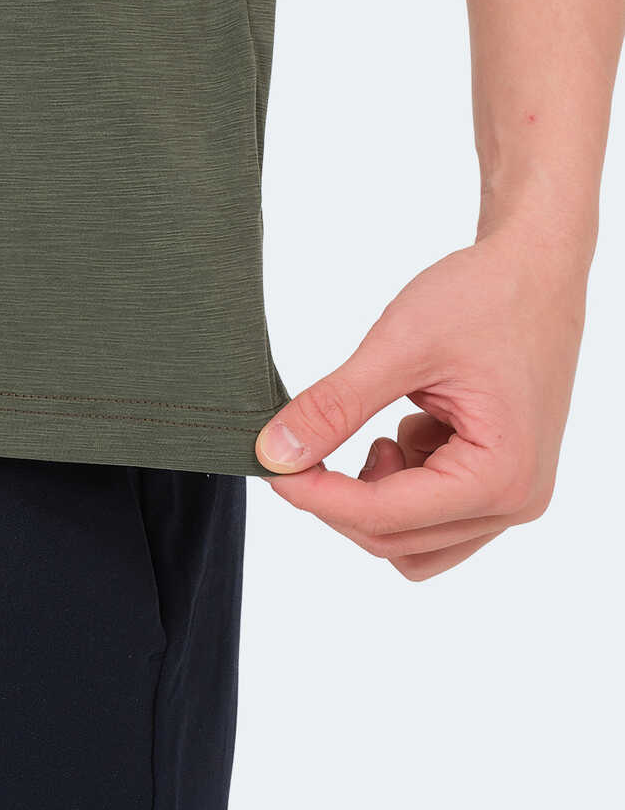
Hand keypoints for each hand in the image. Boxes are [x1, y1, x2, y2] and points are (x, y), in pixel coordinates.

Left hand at [255, 224, 589, 578]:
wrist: (536, 269)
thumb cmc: (485, 297)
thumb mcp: (398, 346)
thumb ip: (335, 406)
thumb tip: (274, 453)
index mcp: (500, 476)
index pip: (383, 517)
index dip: (316, 496)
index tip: (272, 465)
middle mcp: (516, 502)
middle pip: (395, 541)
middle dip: (340, 498)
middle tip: (302, 444)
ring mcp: (513, 497)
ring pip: (414, 540)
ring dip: (375, 497)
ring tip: (378, 426)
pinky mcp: (502, 482)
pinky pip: (433, 515)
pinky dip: (403, 481)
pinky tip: (411, 420)